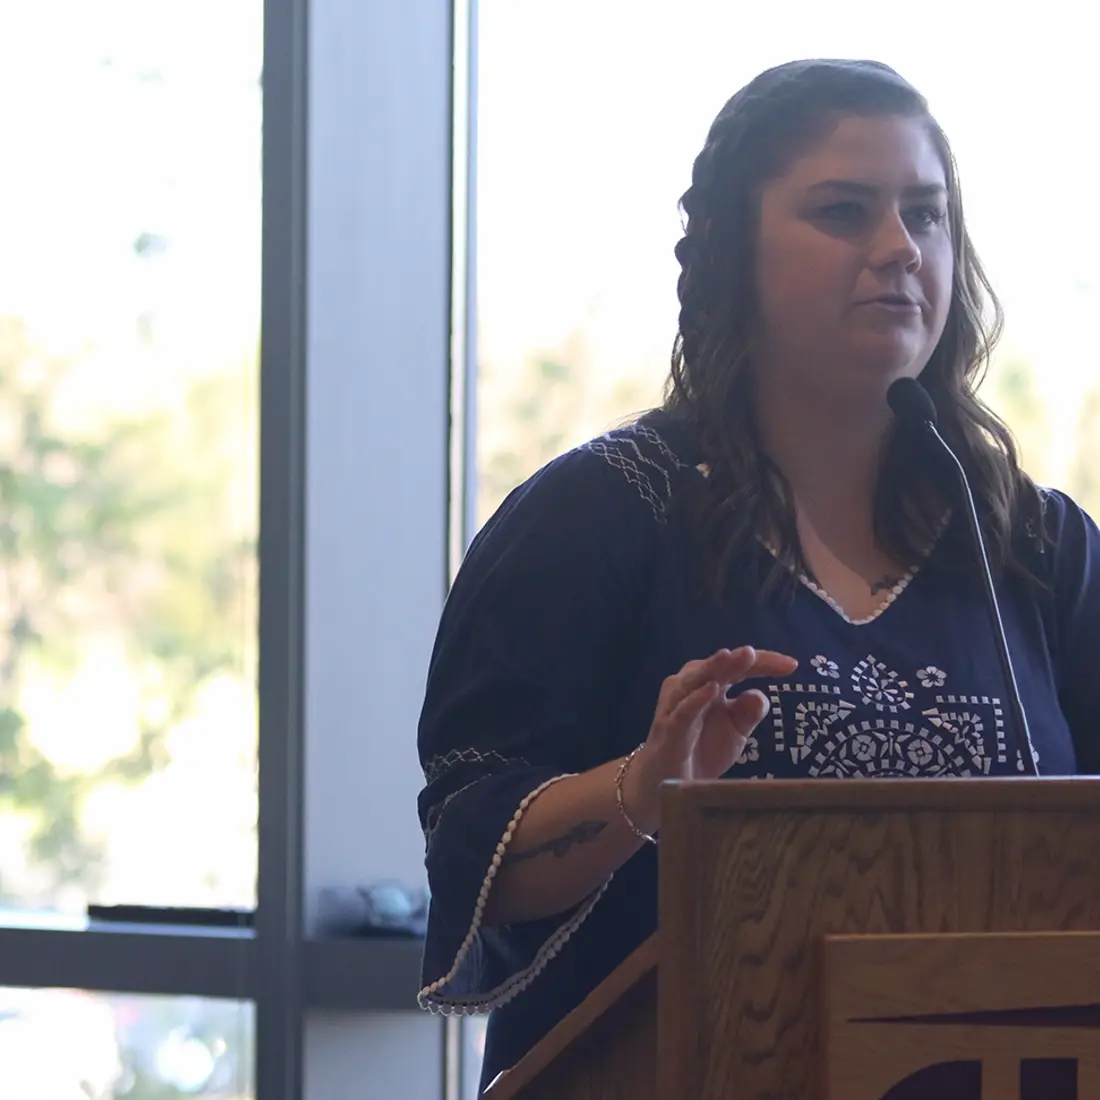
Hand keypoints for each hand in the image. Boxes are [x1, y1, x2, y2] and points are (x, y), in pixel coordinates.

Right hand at [620, 647, 797, 833]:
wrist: (669, 781)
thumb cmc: (703, 748)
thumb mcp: (736, 731)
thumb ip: (749, 712)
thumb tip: (761, 696)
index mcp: (712, 684)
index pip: (739, 667)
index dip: (764, 663)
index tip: (792, 665)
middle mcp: (691, 687)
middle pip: (715, 667)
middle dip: (734, 659)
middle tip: (752, 652)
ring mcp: (677, 706)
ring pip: (695, 681)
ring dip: (713, 669)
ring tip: (731, 657)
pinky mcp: (669, 729)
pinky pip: (682, 712)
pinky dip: (695, 700)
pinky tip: (711, 691)